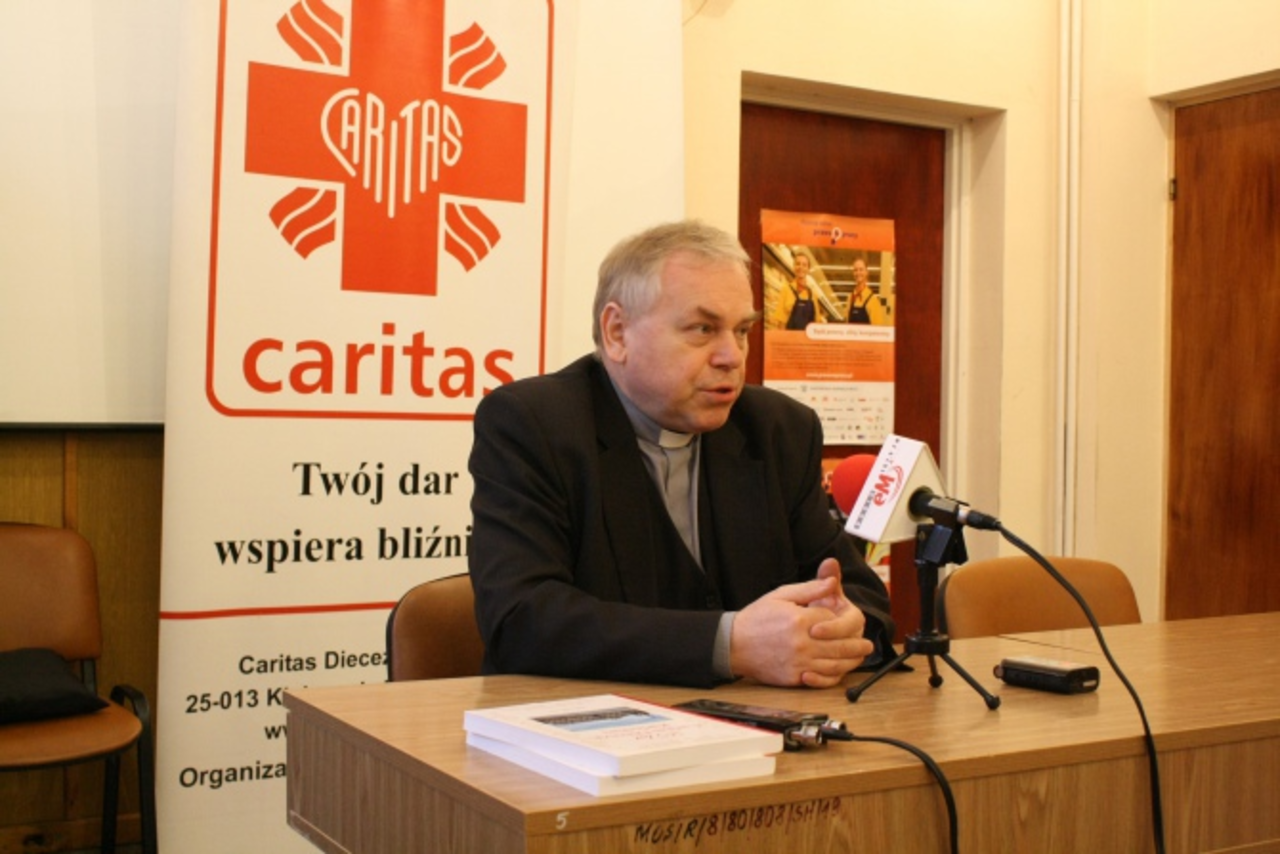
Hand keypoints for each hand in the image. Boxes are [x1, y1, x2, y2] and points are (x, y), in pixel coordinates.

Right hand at [729, 562, 872, 686]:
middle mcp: (802, 643)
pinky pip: (820, 680)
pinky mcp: (793, 677)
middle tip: (868, 645)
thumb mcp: (782, 595)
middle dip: (857, 645)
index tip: (846, 619)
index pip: (833, 621)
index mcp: (800, 620)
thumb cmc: (756, 618)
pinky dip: (832, 677)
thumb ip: (810, 589)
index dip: (841, 619)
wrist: (732, 644)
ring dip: (851, 662)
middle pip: (840, 645)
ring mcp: (798, 663)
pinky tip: (838, 672)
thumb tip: (832, 582)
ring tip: (859, 658)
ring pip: (834, 665)